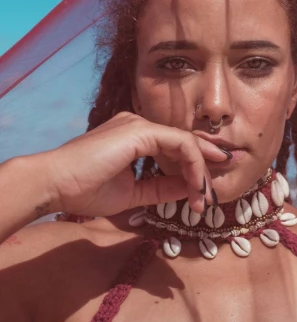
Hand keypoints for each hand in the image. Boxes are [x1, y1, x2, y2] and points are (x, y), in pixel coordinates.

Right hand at [40, 113, 227, 218]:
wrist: (55, 184)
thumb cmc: (83, 190)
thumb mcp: (132, 193)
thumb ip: (160, 188)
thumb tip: (189, 189)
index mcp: (135, 137)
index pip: (174, 148)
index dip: (194, 168)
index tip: (204, 193)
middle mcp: (139, 125)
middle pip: (184, 142)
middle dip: (206, 166)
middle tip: (216, 191)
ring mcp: (139, 125)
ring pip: (186, 143)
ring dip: (201, 171)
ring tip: (206, 196)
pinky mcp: (141, 131)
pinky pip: (180, 144)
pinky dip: (193, 165)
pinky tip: (197, 185)